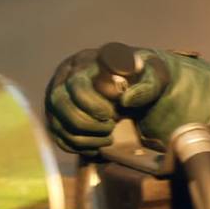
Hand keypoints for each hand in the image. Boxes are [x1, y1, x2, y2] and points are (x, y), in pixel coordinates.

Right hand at [44, 47, 209, 154]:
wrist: (131, 83)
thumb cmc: (142, 76)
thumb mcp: (153, 76)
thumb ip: (146, 85)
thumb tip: (126, 99)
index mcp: (84, 61)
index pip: (76, 83)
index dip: (91, 104)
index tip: (112, 115)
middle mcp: (63, 76)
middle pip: (60, 103)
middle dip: (86, 123)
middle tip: (110, 128)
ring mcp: (56, 97)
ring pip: (57, 123)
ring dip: (84, 138)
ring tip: (108, 137)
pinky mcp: (56, 115)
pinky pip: (58, 137)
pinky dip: (78, 146)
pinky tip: (99, 144)